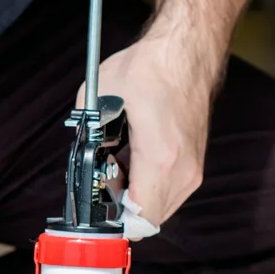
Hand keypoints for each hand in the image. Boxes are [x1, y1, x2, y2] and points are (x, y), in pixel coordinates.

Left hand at [78, 30, 213, 225]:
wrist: (186, 50)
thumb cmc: (149, 69)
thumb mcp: (98, 98)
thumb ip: (85, 135)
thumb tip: (79, 157)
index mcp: (161, 159)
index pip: (140, 220)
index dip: (113, 222)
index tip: (96, 209)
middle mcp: (183, 171)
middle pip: (148, 218)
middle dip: (121, 207)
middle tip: (103, 178)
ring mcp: (193, 168)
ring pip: (159, 206)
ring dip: (134, 195)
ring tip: (117, 164)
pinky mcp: (195, 162)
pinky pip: (169, 190)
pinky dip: (148, 184)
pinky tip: (132, 157)